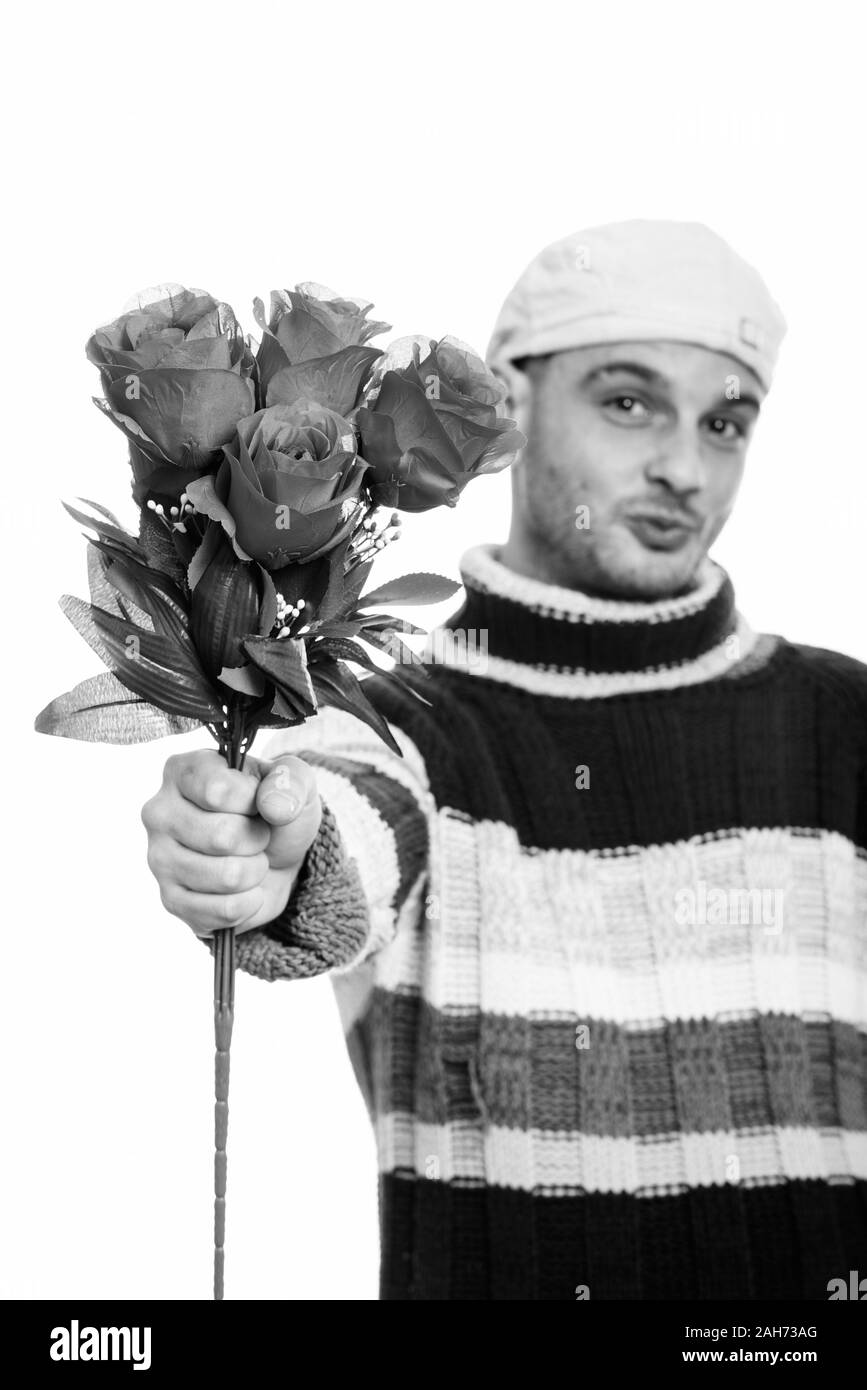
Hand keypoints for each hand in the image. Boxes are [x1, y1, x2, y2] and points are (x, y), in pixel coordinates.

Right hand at [141, 748, 321, 937]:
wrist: (276, 855)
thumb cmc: (274, 809)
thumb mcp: (294, 782)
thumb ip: (291, 780)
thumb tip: (274, 806)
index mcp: (182, 771)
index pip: (218, 791)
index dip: (253, 802)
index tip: (257, 801)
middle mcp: (159, 812)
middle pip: (222, 837)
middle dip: (257, 839)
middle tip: (257, 834)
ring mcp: (159, 859)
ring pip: (227, 876)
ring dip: (256, 870)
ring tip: (250, 858)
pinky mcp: (171, 900)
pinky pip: (225, 910)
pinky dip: (250, 902)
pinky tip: (244, 887)